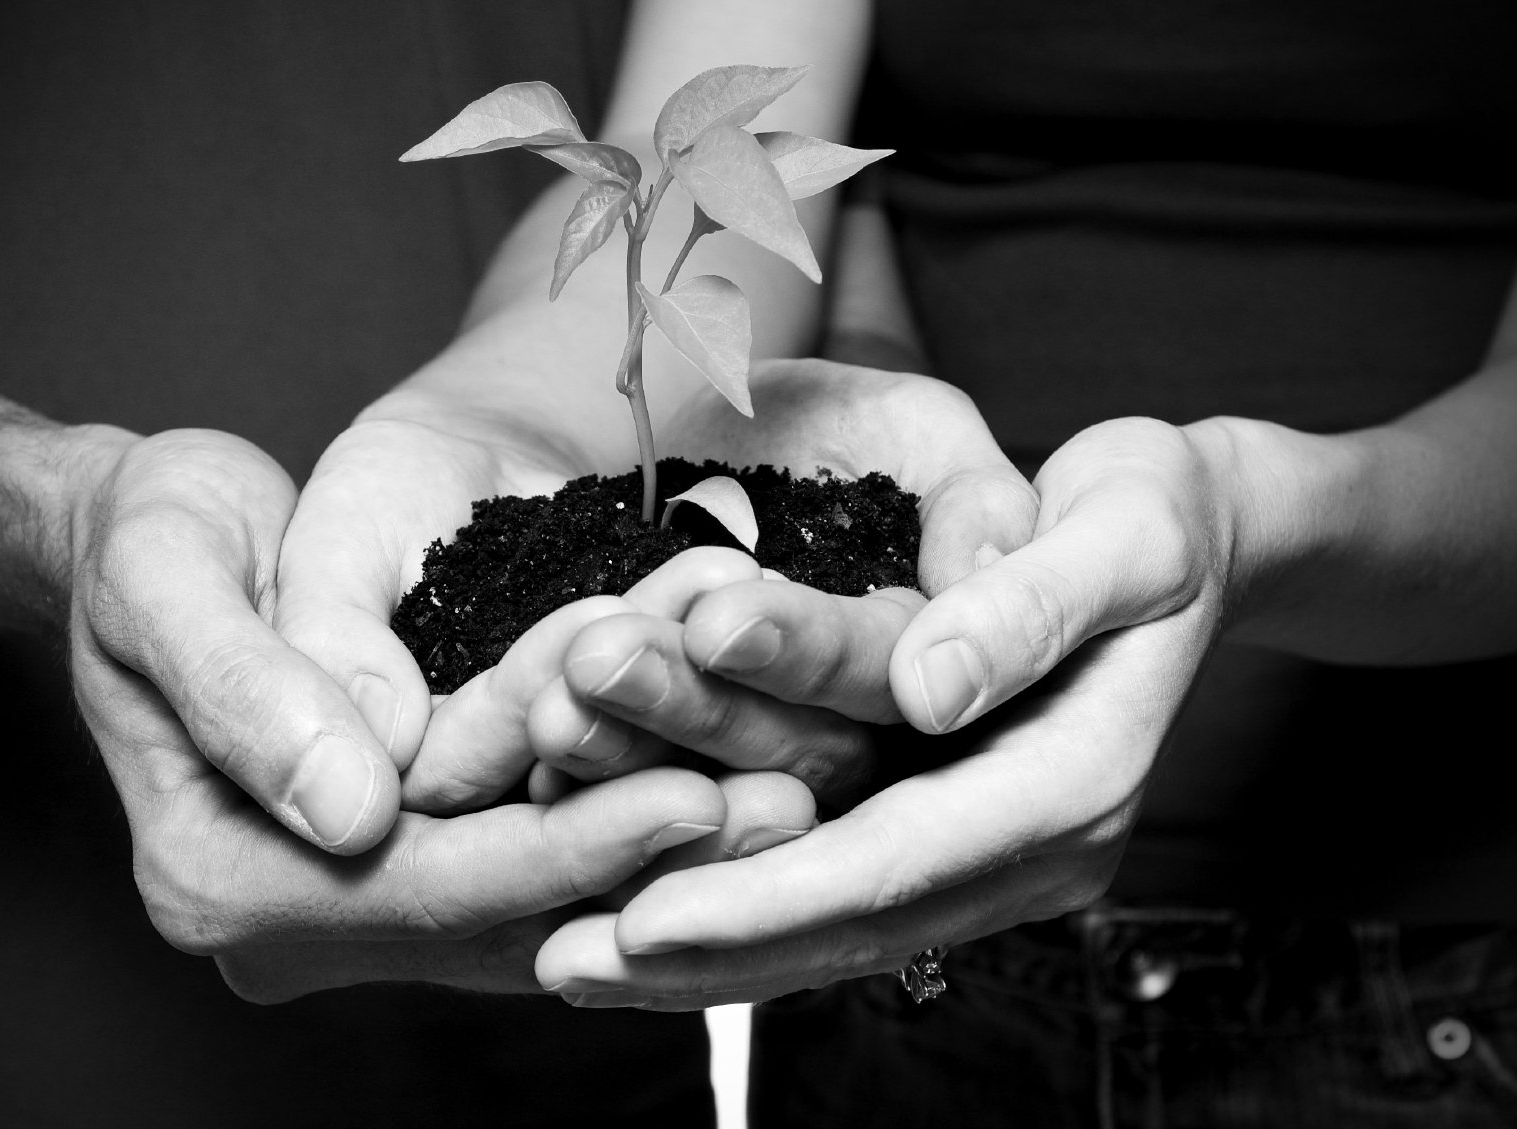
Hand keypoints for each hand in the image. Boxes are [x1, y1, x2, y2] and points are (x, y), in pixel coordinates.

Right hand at [69, 428, 727, 998]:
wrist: (164, 544)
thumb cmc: (151, 540)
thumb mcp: (168, 577)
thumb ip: (248, 690)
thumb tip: (356, 807)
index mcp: (218, 875)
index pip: (421, 886)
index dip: (560, 845)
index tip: (693, 791)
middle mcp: (294, 920)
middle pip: (501, 912)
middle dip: (648, 860)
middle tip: (790, 806)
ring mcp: (359, 907)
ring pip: (541, 902)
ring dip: (667, 854)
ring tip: (794, 796)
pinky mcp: (416, 869)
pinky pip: (543, 865)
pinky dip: (633, 826)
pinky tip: (734, 779)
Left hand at [533, 416, 1232, 1007]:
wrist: (1195, 543)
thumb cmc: (1154, 517)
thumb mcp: (1122, 536)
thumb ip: (1029, 609)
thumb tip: (929, 691)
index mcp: (1068, 785)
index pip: (896, 863)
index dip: (765, 896)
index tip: (641, 918)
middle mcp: (1031, 847)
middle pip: (851, 922)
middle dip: (705, 950)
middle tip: (561, 965)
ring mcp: (996, 852)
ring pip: (838, 926)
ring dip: (707, 951)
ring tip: (572, 962)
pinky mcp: (959, 832)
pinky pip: (843, 889)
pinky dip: (747, 908)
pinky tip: (650, 913)